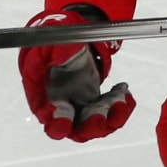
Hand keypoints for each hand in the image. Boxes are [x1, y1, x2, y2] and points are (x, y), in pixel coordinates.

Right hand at [19, 6, 135, 141]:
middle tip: (102, 113)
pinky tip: (124, 91)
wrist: (71, 37)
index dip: (56, 122)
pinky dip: (120, 106)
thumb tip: (56, 57)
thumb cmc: (56, 40)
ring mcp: (78, 106)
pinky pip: (109, 114)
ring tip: (121, 99)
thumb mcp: (54, 42)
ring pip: (95, 125)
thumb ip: (56, 52)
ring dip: (111, 117)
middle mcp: (60, 104)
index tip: (66, 120)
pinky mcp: (93, 103)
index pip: (46, 114)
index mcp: (43, 92)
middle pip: (74, 129)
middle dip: (90, 126)